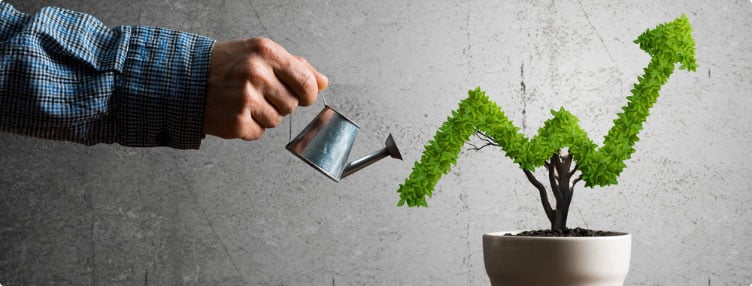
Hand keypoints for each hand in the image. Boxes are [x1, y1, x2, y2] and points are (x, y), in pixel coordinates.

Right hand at [203, 37, 327, 139]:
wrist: (186, 79)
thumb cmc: (226, 65)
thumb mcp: (260, 54)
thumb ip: (295, 67)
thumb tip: (322, 82)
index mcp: (267, 53)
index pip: (307, 82)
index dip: (308, 94)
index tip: (303, 96)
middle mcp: (257, 74)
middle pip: (292, 105)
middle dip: (280, 103)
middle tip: (259, 94)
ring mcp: (246, 99)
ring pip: (277, 120)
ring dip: (264, 116)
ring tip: (244, 102)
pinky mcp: (236, 122)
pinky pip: (259, 133)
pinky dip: (250, 127)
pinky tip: (236, 113)